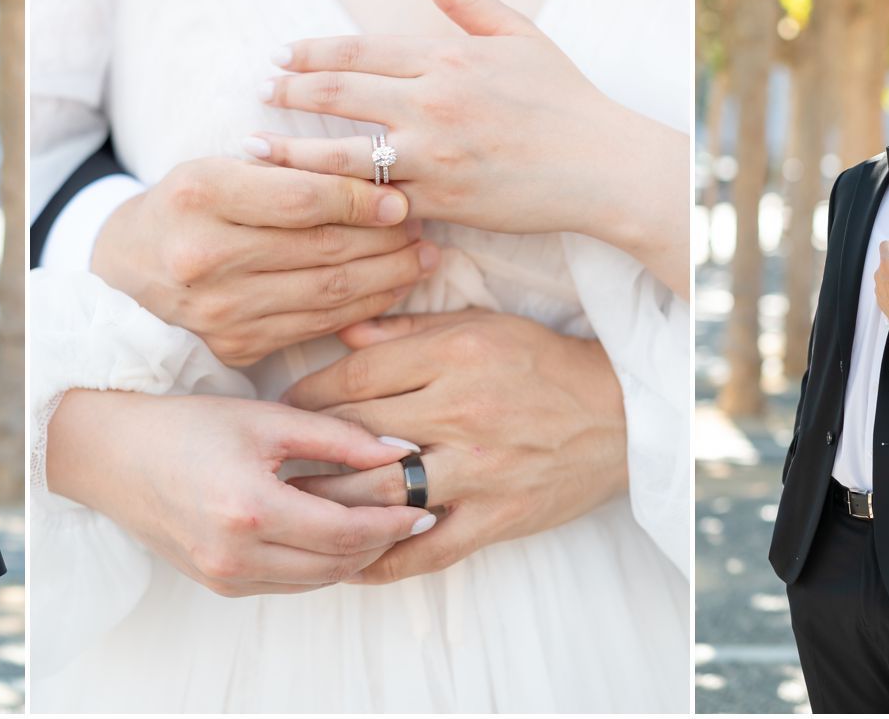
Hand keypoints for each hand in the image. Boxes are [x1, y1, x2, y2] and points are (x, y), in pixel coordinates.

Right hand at [43, 390, 433, 596]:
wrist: (113, 455)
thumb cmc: (187, 426)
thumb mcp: (266, 418)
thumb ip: (338, 437)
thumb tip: (399, 450)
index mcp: (250, 509)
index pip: (345, 532)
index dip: (391, 523)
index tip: (424, 508)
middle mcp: (236, 555)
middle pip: (337, 565)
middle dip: (382, 544)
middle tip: (414, 518)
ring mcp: (225, 576)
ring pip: (316, 581)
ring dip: (354, 558)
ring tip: (383, 526)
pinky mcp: (219, 584)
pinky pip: (288, 583)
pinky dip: (319, 564)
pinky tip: (336, 535)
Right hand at [91, 156, 437, 365]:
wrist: (124, 275)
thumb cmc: (182, 208)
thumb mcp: (215, 169)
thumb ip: (283, 172)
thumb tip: (374, 183)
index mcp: (199, 194)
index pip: (300, 199)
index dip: (359, 200)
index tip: (400, 197)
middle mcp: (206, 256)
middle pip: (321, 249)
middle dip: (384, 239)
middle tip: (423, 226)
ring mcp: (221, 309)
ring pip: (327, 294)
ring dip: (386, 277)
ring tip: (421, 257)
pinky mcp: (235, 345)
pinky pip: (316, 326)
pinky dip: (362, 309)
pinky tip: (389, 290)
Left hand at [250, 0, 689, 295]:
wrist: (602, 166)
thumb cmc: (563, 99)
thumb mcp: (518, 34)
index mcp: (447, 58)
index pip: (359, 50)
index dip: (311, 52)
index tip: (278, 55)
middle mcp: (433, 103)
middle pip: (338, 95)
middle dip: (289, 93)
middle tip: (257, 93)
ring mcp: (433, 156)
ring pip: (342, 154)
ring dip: (291, 151)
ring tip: (254, 149)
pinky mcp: (440, 201)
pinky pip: (375, 201)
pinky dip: (336, 199)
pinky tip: (304, 200)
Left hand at [280, 309, 627, 584]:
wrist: (619, 415)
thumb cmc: (540, 362)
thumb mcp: (478, 325)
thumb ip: (405, 332)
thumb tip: (342, 331)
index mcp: (452, 354)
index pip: (353, 378)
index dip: (305, 396)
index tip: (281, 409)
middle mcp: (461, 411)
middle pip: (356, 437)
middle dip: (305, 453)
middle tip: (269, 464)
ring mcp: (479, 470)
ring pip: (381, 495)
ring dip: (329, 507)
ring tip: (291, 511)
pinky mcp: (496, 517)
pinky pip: (425, 550)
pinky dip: (380, 560)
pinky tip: (346, 563)